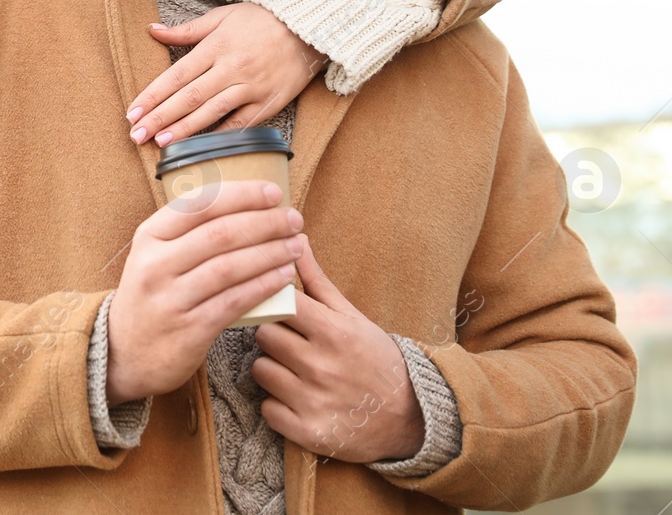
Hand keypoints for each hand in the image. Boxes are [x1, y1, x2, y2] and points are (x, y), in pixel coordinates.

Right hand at [106, 180, 303, 403]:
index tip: (273, 192)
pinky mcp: (189, 330)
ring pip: (230, 267)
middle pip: (219, 233)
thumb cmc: (151, 296)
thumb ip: (189, 233)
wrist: (123, 353)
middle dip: (264, 222)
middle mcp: (156, 264)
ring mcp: (171, 299)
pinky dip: (263, 285)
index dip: (241, 195)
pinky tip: (284, 277)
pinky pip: (234, 301)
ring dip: (270, 253)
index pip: (199, 204)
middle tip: (294, 219)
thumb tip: (247, 208)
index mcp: (149, 237)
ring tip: (296, 245)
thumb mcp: (154, 256)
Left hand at [128, 3, 324, 146]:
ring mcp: (251, 87)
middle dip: (161, 118)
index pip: (177, 75)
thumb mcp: (222, 17)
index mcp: (216, 46)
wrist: (308, 27)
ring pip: (212, 112)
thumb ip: (187, 30)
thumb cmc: (261, 20)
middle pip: (189, 97)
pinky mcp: (269, 102)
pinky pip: (241, 124)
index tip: (132, 112)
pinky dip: (221, 136)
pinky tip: (202, 148)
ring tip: (161, 144)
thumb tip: (152, 30)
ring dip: (185, 130)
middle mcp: (232, 68)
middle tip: (137, 135)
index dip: (153, 95)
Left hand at [251, 236, 424, 463]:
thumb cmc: (375, 358)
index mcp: (333, 331)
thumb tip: (295, 239)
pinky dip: (277, 405)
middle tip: (290, 342)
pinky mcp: (307, 433)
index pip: (278, 304)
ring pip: (260, 371)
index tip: (276, 308)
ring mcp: (313, 401)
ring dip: (272, 370)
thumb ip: (316, 280)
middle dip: (271, 336)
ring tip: (296, 371)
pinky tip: (298, 400)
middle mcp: (321, 366)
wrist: (411, 418)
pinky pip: (267, 409)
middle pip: (263, 336)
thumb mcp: (351, 316)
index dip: (272, 304)